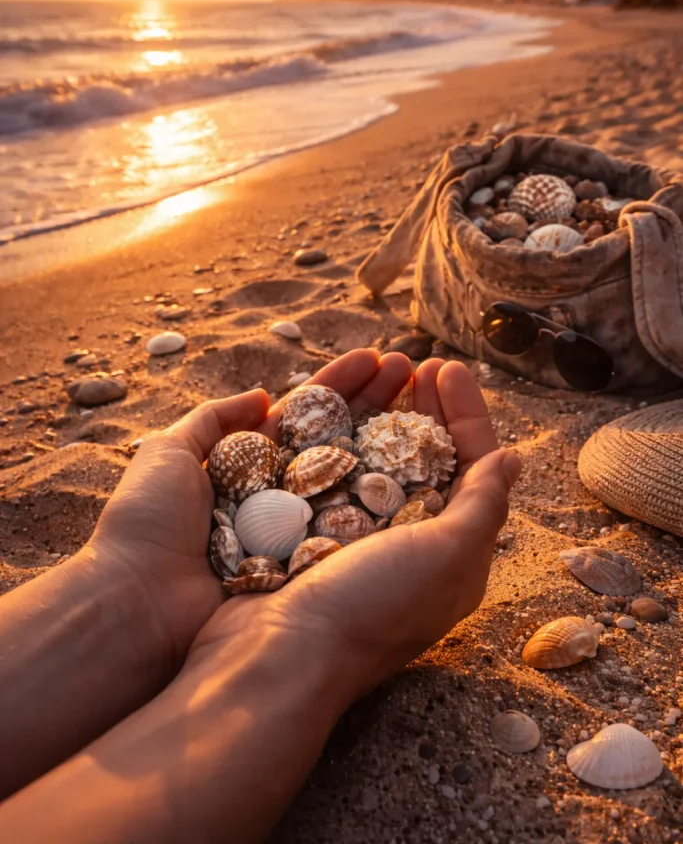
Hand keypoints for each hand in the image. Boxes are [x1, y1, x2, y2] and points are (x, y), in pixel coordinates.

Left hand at [89, 349, 412, 667]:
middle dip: (374, 402)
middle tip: (413, 369)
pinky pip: (351, 527)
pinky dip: (382, 497)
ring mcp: (300, 532)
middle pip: (337, 439)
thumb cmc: (148, 526)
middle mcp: (281, 497)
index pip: (305, 415)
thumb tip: (264, 396)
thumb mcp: (169, 453)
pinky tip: (417, 465)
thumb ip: (214, 420)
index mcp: (249, 466)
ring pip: (352, 477)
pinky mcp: (309, 567)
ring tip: (425, 401)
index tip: (377, 358)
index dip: (341, 385)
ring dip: (387, 438)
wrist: (139, 608)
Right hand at [188, 359, 520, 699]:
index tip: (447, 367)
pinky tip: (334, 406)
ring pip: (377, 455)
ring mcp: (354, 533)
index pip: (472, 467)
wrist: (275, 656)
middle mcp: (405, 541)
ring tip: (378, 369)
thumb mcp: (447, 557)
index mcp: (449, 550)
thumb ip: (483, 505)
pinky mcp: (310, 528)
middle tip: (417, 361)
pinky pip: (332, 467)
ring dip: (383, 409)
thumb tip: (512, 459)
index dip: (465, 414)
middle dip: (426, 406)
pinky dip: (339, 432)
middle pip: (424, 456)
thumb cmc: (372, 608)